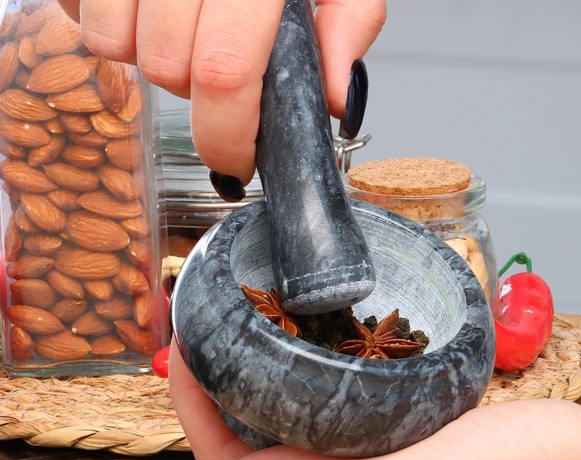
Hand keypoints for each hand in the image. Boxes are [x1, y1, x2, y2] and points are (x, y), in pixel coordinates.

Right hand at [58, 0, 385, 181]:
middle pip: (165, 67)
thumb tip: (332, 98)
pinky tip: (143, 1)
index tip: (235, 161)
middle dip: (191, 90)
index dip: (226, 134)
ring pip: (112, 41)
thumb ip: (345, 23)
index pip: (224, 70)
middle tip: (213, 63)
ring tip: (177, 23)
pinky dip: (107, 16)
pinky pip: (75, 6)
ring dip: (145, 52)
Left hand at [169, 343, 580, 459]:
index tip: (186, 353)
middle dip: (221, 400)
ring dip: (260, 398)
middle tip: (211, 336)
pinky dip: (307, 400)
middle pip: (254, 459)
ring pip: (290, 447)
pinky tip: (313, 367)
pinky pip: (332, 439)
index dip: (199, 414)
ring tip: (249, 342)